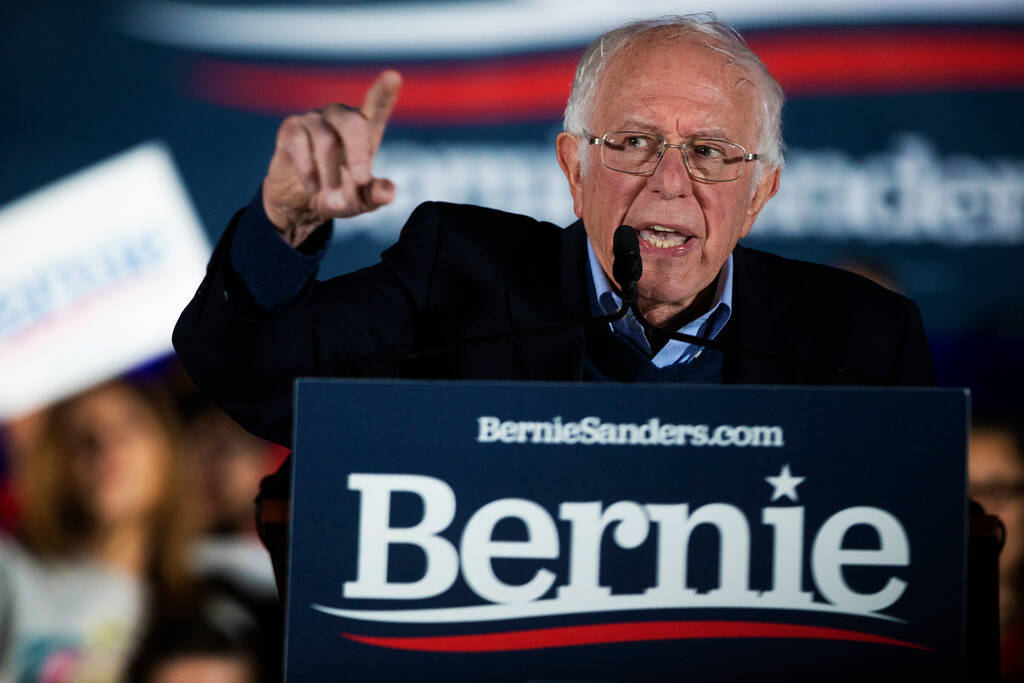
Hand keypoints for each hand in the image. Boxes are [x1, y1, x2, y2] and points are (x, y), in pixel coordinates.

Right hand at [262, 70, 401, 246]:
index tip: (394, 76)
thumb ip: (376, 195)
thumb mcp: (361, 201)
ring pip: (325, 141)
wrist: (300, 203)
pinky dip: (309, 172)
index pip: (376, 106)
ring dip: (330, 175)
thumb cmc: (339, 194)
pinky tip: (312, 187)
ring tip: (334, 201)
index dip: (384, 92)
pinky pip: (300, 145)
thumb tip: (388, 193)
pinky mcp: (291, 128)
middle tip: (362, 181)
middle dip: (358, 155)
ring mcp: (314, 120)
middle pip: (352, 123)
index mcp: (364, 130)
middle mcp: (340, 117)